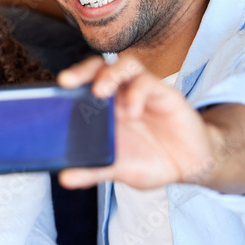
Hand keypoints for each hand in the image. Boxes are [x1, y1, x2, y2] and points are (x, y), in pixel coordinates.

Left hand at [57, 55, 215, 189]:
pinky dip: (137, 93)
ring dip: (109, 75)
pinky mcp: (164, 93)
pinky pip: (148, 83)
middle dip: (82, 70)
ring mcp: (142, 91)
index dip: (68, 82)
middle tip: (68, 82)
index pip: (82, 84)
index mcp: (104, 109)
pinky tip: (133, 112)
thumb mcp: (119, 169)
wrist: (189, 165)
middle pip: (99, 67)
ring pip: (124, 66)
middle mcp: (121, 95)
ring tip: (101, 93)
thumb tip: (65, 178)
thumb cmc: (150, 161)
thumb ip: (93, 170)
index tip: (54, 88)